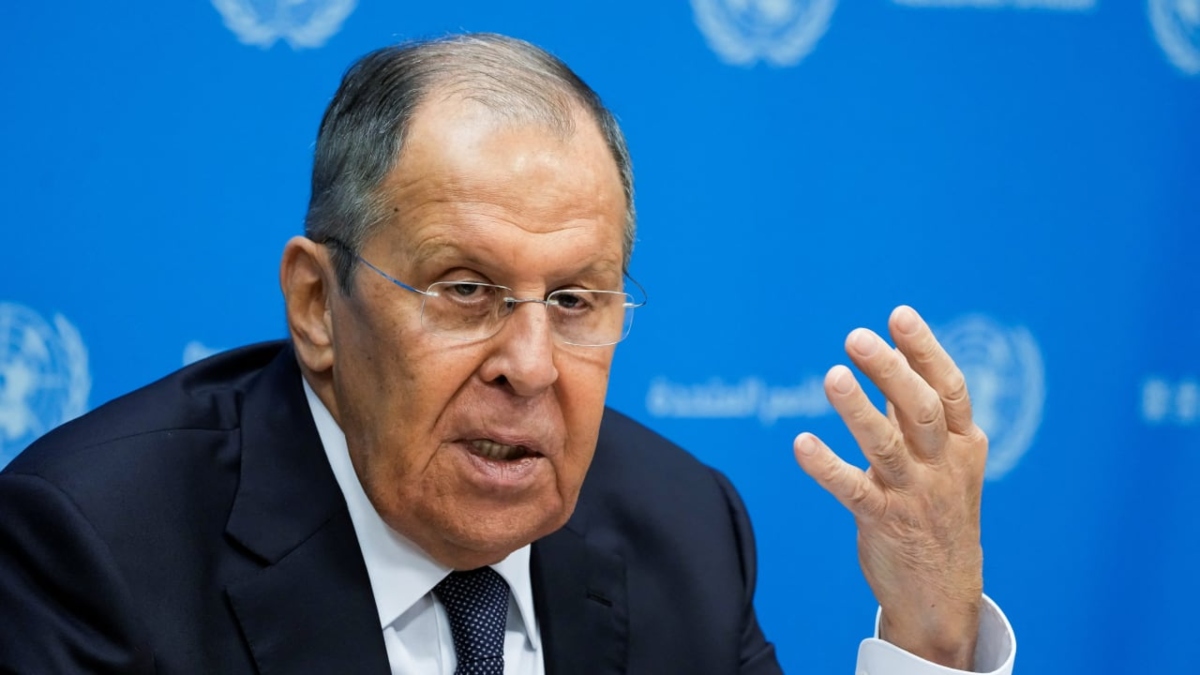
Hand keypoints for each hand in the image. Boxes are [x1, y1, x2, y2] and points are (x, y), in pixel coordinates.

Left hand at [793, 306, 985, 668]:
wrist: (944, 595)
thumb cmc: (937, 512)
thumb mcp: (941, 459)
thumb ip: (915, 412)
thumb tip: (891, 355)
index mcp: (963, 444)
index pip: (948, 388)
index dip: (925, 350)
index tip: (898, 314)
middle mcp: (943, 466)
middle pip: (920, 409)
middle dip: (890, 370)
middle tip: (856, 337)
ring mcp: (915, 496)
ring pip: (886, 446)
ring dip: (858, 410)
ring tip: (833, 376)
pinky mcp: (884, 523)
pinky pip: (853, 491)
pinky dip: (826, 467)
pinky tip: (801, 443)